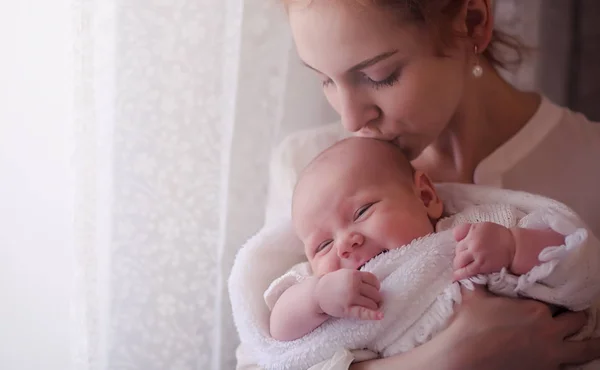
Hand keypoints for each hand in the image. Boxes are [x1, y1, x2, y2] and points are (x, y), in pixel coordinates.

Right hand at [315, 269, 382, 319]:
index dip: (376, 287)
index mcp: (354, 275)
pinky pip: (363, 313)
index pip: (374, 281)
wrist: (317, 292)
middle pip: (375, 293)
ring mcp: (350, 297)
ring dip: (373, 307)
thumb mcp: (346, 274)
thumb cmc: (334, 283)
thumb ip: (360, 277)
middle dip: (376, 298)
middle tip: (371, 300)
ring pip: (372, 304)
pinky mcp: (347, 309)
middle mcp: (353, 285)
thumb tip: (377, 287)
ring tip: (369, 307)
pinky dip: (373, 315)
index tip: (374, 290)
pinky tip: (380, 316)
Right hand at [445, 287, 599, 369]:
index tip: (554, 297)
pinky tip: (572, 361)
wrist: (464, 357)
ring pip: (585, 348)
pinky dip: (572, 363)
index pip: (556, 299)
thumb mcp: (473, 295)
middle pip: (575, 320)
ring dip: (593, 343)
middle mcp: (549, 330)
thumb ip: (481, 281)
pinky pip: (569, 367)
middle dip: (576, 315)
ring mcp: (551, 354)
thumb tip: (474, 268)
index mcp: (535, 308)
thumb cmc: (468, 325)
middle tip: (574, 313)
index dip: (556, 298)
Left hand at [453, 222, 514, 280]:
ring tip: (459, 268)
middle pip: (458, 252)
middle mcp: (473, 243)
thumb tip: (454, 237)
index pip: (459, 242)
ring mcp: (477, 255)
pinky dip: (460, 274)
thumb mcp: (481, 226)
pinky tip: (456, 277)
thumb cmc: (498, 235)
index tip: (462, 253)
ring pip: (459, 262)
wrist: (514, 246)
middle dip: (459, 257)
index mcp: (473, 231)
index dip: (460, 249)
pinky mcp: (482, 266)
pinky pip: (467, 271)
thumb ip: (466, 229)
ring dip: (458, 266)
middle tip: (462, 261)